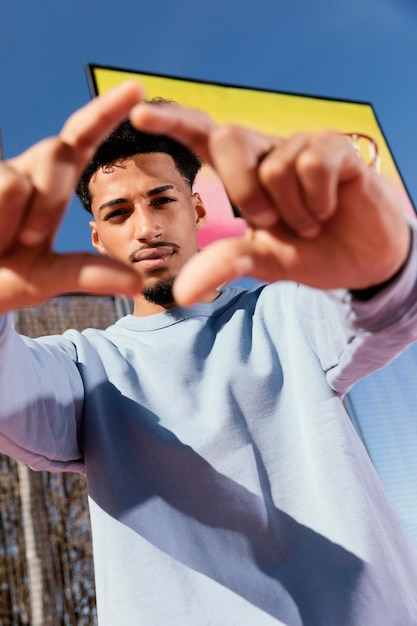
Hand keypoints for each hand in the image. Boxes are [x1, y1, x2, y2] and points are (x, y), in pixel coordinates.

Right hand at [0, 81, 144, 313]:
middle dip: (47, 207)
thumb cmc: (4, 277)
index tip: (138, 89)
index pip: (83, 137)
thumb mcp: (46, 278)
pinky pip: (1, 188)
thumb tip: (138, 284)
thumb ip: (88, 275)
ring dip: (7, 224)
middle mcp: (27, 167)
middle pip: (56, 154)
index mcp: (53, 182)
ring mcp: (0, 171)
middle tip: (25, 241)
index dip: (107, 111)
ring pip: (15, 182)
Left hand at [130, 102, 410, 304]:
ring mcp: (300, 146)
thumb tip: (181, 294)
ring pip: (275, 164)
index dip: (173, 123)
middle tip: (271, 223)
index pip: (200, 136)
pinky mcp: (335, 148)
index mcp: (240, 174)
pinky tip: (330, 208)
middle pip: (228, 139)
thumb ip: (224, 264)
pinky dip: (319, 199)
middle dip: (244, 190)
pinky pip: (313, 164)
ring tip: (310, 222)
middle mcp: (266, 152)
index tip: (139, 115)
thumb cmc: (306, 253)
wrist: (361, 260)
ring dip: (293, 209)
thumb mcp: (261, 262)